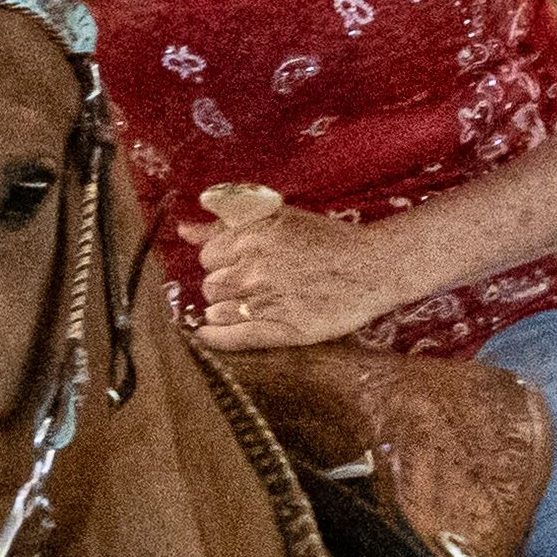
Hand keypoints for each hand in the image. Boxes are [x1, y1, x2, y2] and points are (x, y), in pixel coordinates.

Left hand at [185, 192, 400, 349]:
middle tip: (247, 286)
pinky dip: (216, 338)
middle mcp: (254, 268)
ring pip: (218, 310)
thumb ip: (229, 222)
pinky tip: (208, 335)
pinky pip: (235, 338)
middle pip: (210, 285)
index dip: (221, 261)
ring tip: (247, 305)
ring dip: (224, 309)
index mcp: (253, 236)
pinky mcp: (281, 329)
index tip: (237, 264)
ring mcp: (266, 300)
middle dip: (223, 286)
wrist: (372, 268)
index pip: (209, 256)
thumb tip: (184, 230)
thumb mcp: (279, 217)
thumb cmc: (329, 240)